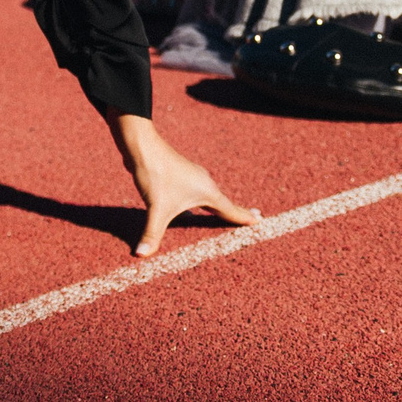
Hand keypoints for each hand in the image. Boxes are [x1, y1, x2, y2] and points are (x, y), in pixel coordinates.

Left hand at [110, 115, 261, 255]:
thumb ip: (152, 234)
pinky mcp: (181, 176)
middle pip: (225, 203)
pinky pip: (198, 194)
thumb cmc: (156, 174)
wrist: (142, 146)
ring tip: (226, 215)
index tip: (260, 221)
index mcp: (207, 192)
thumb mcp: (156, 208)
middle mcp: (204, 183)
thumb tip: (141, 255)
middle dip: (238, 212)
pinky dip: (203, 203)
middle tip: (255, 217)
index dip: (244, 218)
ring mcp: (193, 178)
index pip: (230, 210)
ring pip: (211, 197)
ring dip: (219, 207)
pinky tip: (192, 209)